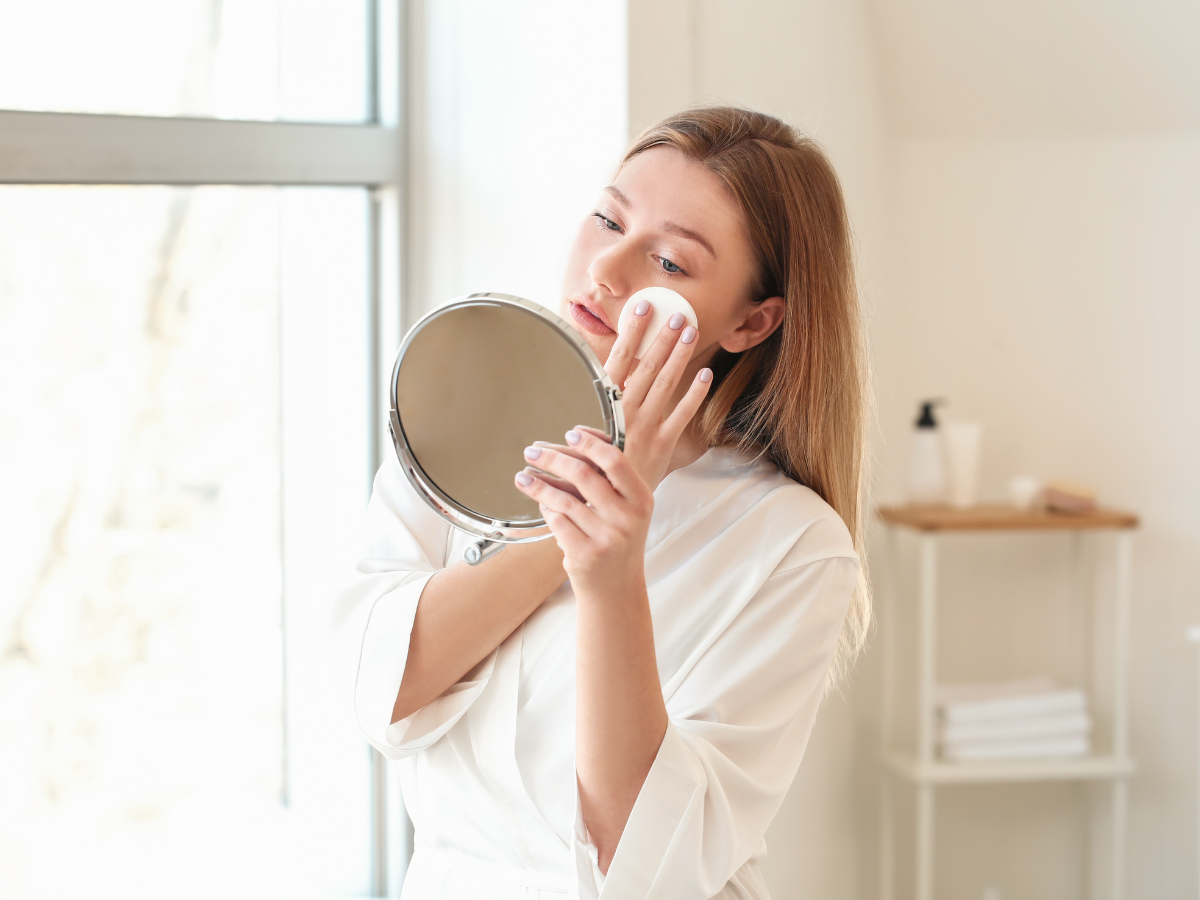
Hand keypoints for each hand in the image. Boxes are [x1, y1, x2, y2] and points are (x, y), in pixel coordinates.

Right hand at [512, 306, 712, 587]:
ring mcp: (646, 429)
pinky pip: (682, 417)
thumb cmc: (579, 476)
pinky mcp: (663, 446)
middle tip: (677, 312)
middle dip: (661, 338)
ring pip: (665, 385)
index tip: (641, 308)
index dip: (630, 333)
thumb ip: (574, 419)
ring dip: (678, 357)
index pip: (617, 361)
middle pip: (646, 367)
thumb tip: (566, 390)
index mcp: (603, 408)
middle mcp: (626, 414)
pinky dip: (694, 396)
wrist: (598, 511)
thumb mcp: (571, 442)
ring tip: (690, 331)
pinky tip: (706, 376)